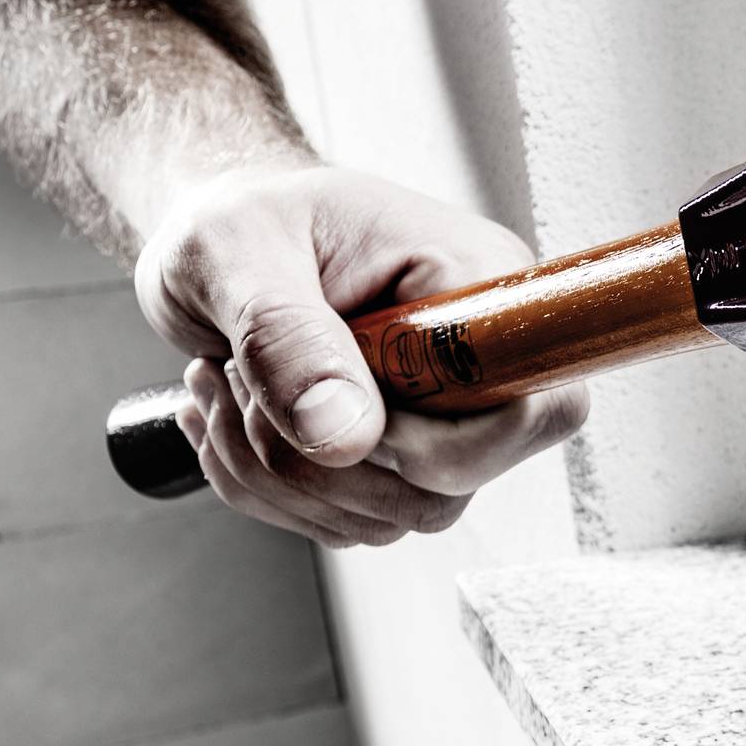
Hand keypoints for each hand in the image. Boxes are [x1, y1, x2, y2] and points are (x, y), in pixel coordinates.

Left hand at [134, 163, 588, 546]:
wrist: (213, 243)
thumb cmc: (237, 222)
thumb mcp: (237, 250)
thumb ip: (287, 337)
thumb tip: (345, 435)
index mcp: (473, 287)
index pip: (532, 405)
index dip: (444, 440)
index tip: (346, 398)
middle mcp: (474, 362)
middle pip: (454, 483)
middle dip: (326, 460)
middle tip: (248, 377)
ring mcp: (438, 422)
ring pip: (387, 515)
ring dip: (278, 472)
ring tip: (231, 383)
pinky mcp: (392, 462)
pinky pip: (341, 523)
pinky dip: (262, 486)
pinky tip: (237, 411)